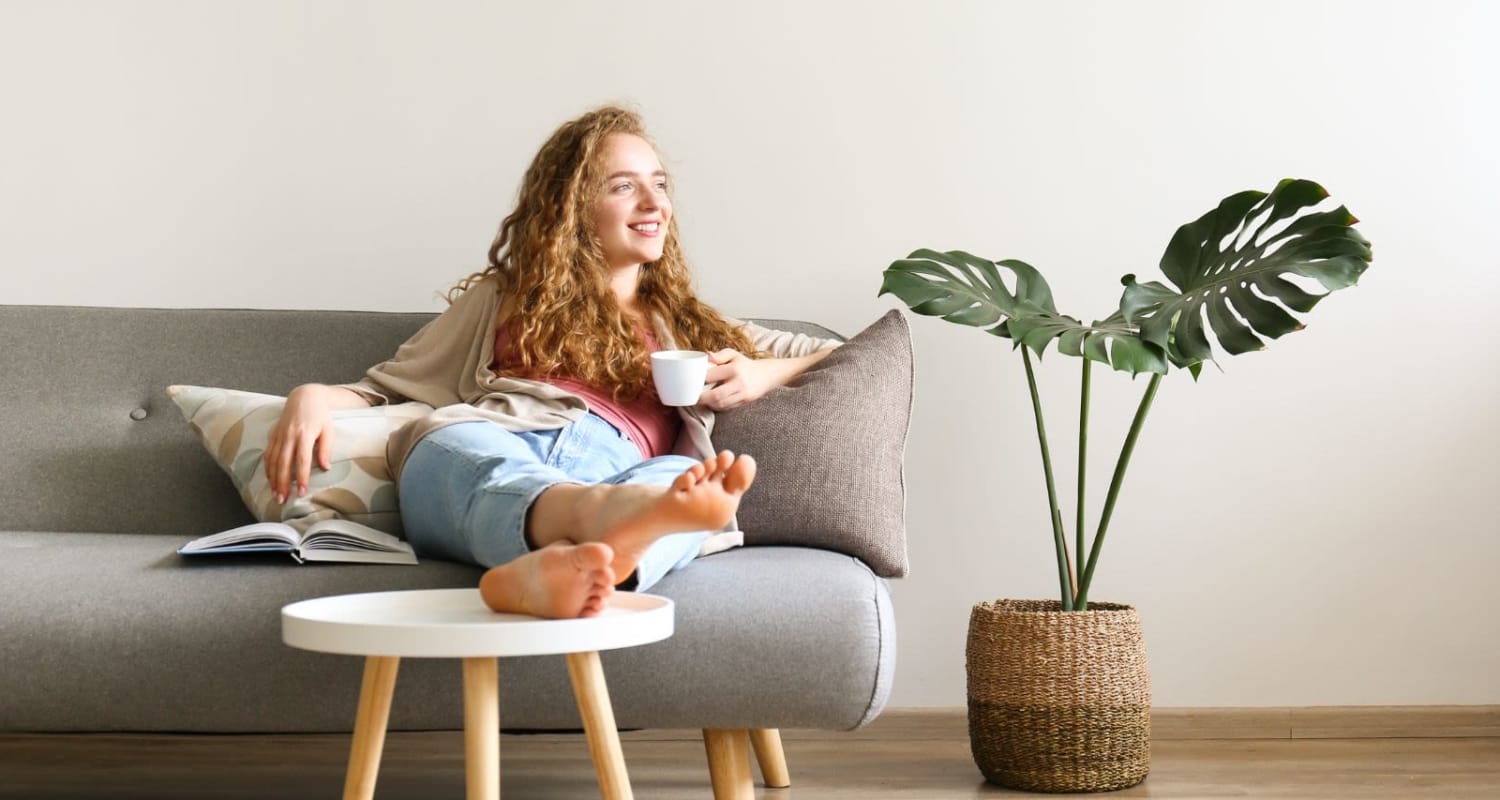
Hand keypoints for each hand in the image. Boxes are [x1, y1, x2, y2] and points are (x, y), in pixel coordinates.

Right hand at [265, 385, 337, 503]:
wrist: (304, 396)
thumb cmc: (320, 415)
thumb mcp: (328, 430)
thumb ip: (325, 449)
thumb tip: (325, 468)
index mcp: (304, 434)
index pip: (302, 461)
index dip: (301, 477)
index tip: (301, 492)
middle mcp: (289, 435)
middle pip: (283, 463)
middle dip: (282, 483)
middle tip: (283, 500)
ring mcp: (279, 435)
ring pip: (273, 461)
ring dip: (273, 479)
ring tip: (275, 494)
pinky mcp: (273, 435)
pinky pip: (268, 454)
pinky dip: (267, 468)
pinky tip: (269, 479)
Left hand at [699, 349, 778, 410]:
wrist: (767, 375)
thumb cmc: (745, 364)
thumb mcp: (734, 354)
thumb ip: (720, 355)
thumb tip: (708, 356)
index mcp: (734, 369)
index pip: (711, 376)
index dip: (699, 380)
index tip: (693, 381)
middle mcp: (739, 382)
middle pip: (715, 395)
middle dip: (702, 398)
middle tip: (694, 396)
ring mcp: (743, 394)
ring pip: (721, 404)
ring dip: (709, 404)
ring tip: (702, 399)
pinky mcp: (745, 402)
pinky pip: (727, 407)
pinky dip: (717, 406)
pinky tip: (712, 402)